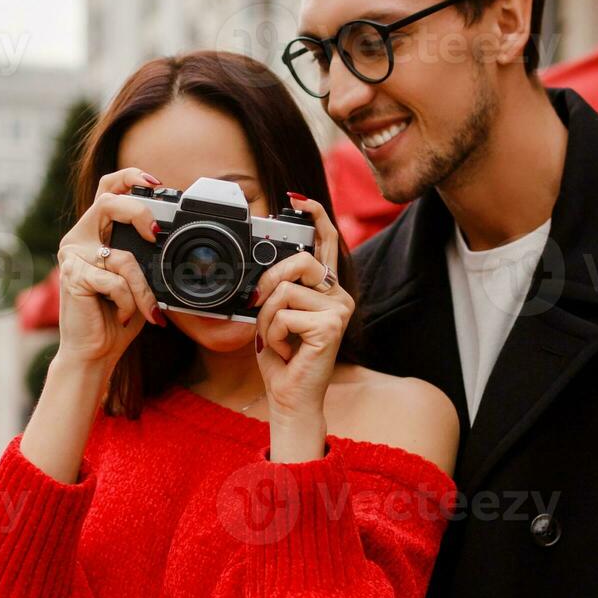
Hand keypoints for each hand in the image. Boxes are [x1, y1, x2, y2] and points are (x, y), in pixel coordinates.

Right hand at [56, 166, 165, 365]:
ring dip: (143, 289)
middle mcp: (80, 238)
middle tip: (155, 233)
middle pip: (107, 201)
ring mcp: (73, 256)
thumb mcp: (138, 280)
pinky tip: (122, 316)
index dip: (129, 178)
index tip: (155, 183)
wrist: (95, 352)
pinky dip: (128, 303)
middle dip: (137, 211)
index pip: (107, 189)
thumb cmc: (117, 316)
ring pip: (124, 256)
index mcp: (96, 233)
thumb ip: (146, 256)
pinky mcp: (73, 276)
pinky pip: (116, 282)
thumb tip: (173, 239)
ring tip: (146, 310)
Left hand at [252, 192, 352, 425]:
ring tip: (278, 339)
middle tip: (258, 302)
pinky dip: (272, 334)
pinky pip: (283, 314)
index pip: (326, 243)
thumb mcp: (273, 315)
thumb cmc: (283, 358)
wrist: (291, 397)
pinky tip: (286, 350)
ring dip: (267, 318)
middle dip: (270, 280)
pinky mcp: (331, 326)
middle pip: (299, 261)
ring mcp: (339, 310)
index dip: (315, 217)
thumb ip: (275, 290)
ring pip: (284, 291)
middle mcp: (339, 296)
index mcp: (326, 290)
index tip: (297, 200)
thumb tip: (264, 274)